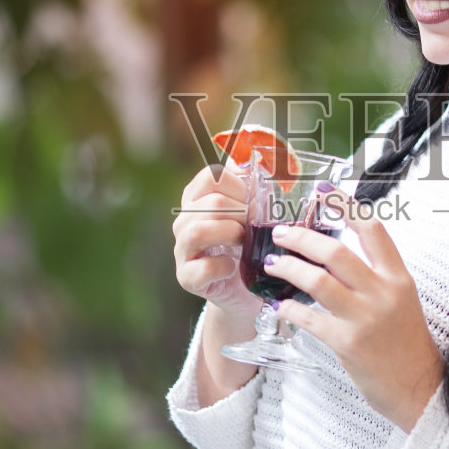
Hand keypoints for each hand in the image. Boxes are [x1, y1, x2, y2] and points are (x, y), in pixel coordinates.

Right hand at [172, 163, 261, 323]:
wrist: (242, 290)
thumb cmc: (247, 246)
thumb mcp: (251, 213)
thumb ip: (252, 185)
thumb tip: (265, 159)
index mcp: (197, 199)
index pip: (211, 175)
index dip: (239, 185)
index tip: (252, 200)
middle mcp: (184, 221)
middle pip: (211, 202)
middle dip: (242, 213)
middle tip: (255, 226)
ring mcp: (182, 250)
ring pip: (198, 230)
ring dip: (231, 233)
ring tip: (245, 242)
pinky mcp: (187, 277)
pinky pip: (203, 267)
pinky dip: (224, 266)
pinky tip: (234, 266)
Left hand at [265, 187, 443, 430]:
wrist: (420, 389)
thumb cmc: (407, 344)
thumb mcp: (402, 300)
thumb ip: (376, 275)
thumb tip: (338, 252)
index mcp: (399, 278)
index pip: (373, 230)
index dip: (347, 206)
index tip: (326, 191)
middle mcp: (384, 294)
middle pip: (337, 252)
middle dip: (303, 238)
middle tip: (282, 233)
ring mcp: (366, 319)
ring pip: (318, 281)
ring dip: (290, 269)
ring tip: (274, 263)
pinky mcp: (348, 344)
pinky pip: (309, 319)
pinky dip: (289, 309)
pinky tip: (279, 304)